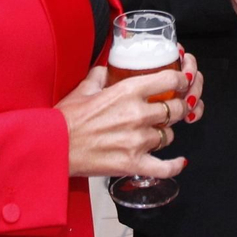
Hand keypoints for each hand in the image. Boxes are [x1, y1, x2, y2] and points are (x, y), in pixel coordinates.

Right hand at [57, 51, 202, 178]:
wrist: (54, 146)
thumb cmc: (66, 119)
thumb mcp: (84, 88)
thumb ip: (100, 76)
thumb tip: (106, 70)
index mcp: (127, 91)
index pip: (169, 80)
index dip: (181, 80)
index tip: (182, 82)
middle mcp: (137, 114)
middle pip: (176, 109)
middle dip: (177, 108)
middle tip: (171, 110)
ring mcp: (137, 140)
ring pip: (169, 135)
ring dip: (165, 134)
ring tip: (154, 134)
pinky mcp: (133, 163)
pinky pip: (164, 167)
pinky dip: (174, 166)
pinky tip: (179, 162)